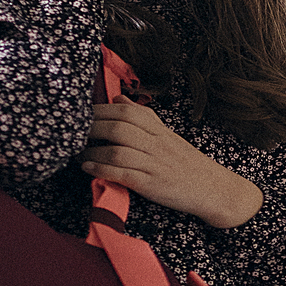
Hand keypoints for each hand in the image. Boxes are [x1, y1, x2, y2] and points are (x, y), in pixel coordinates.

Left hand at [83, 100, 263, 228]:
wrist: (212, 188)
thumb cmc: (184, 161)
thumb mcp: (165, 134)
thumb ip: (141, 116)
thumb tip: (117, 97)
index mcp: (158, 128)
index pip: (126, 111)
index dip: (100, 110)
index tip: (81, 114)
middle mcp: (156, 143)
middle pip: (119, 127)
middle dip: (92, 128)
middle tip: (73, 132)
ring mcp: (154, 164)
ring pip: (119, 149)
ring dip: (93, 150)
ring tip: (77, 153)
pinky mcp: (152, 184)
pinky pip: (124, 173)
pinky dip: (103, 169)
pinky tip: (88, 168)